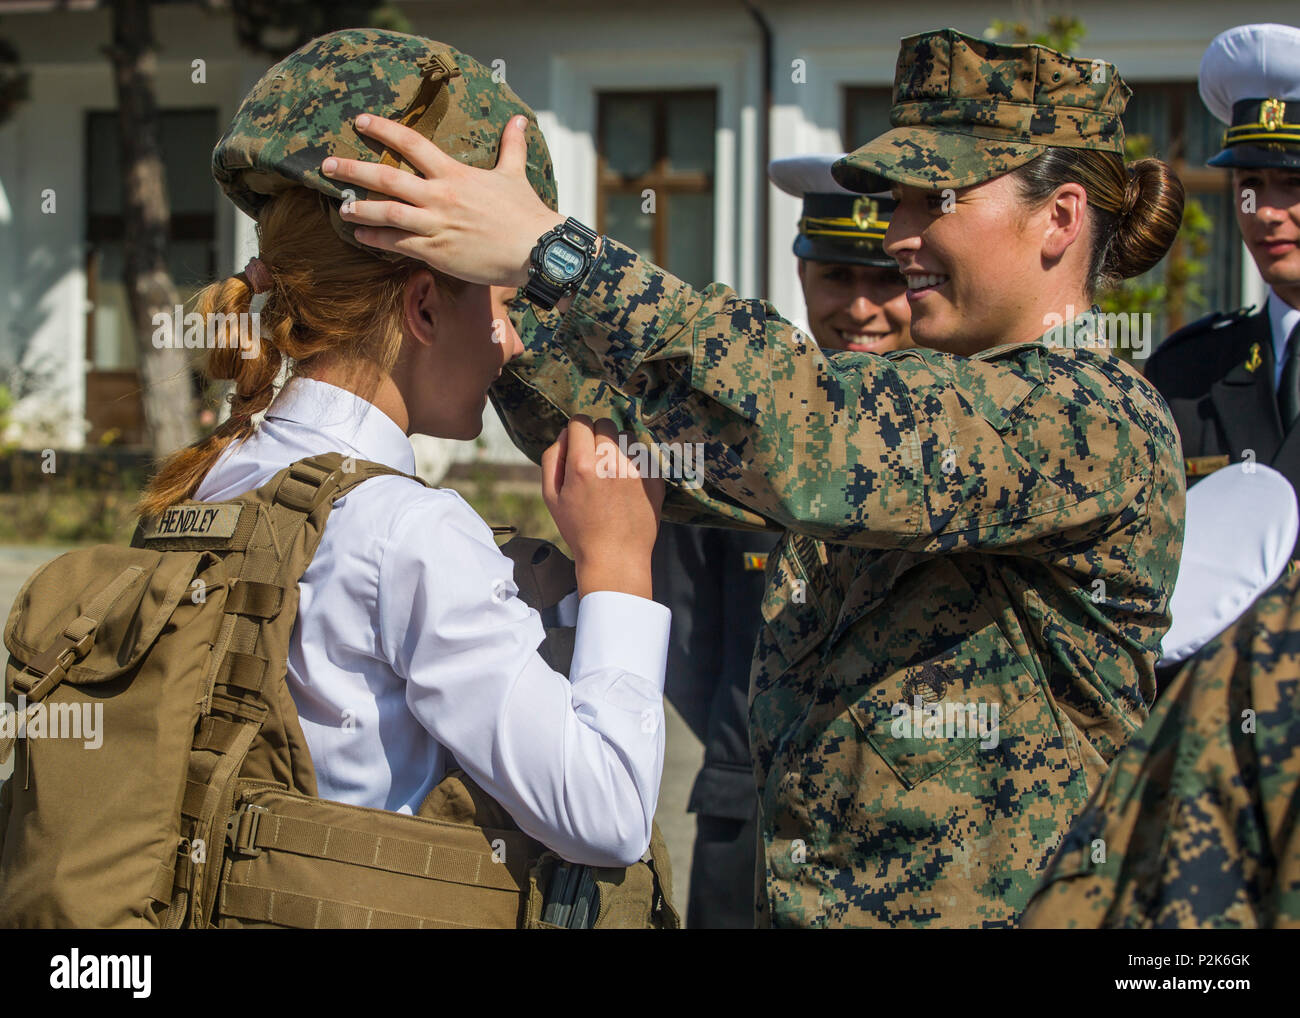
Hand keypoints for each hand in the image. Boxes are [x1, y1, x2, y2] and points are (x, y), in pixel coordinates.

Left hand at [321, 113, 563, 285]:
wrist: (535, 249)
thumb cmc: (526, 213)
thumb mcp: (516, 174)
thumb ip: (512, 146)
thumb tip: (520, 119)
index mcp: (455, 174)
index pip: (411, 143)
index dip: (383, 130)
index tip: (360, 122)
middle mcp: (440, 196)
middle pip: (386, 178)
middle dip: (353, 169)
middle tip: (327, 165)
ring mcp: (436, 225)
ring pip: (386, 213)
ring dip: (359, 210)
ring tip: (341, 208)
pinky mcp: (437, 251)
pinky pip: (398, 244)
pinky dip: (377, 240)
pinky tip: (361, 237)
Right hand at [541, 416, 664, 598]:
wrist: (615, 558)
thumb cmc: (579, 529)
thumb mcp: (551, 497)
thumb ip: (552, 459)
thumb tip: (565, 434)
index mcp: (583, 465)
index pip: (580, 421)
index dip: (576, 430)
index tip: (578, 442)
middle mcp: (611, 463)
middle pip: (605, 423)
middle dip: (597, 435)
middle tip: (595, 459)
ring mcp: (637, 470)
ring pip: (627, 437)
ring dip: (618, 447)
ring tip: (613, 473)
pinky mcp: (655, 479)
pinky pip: (644, 455)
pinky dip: (635, 463)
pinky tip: (628, 484)